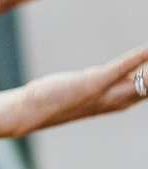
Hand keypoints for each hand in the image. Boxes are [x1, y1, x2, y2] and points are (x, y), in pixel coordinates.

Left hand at [0, 42, 147, 138]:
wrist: (31, 112)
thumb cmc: (61, 98)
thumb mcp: (97, 89)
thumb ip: (120, 81)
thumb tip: (135, 73)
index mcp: (125, 100)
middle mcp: (123, 100)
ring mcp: (109, 93)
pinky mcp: (93, 83)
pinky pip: (124, 68)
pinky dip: (141, 56)